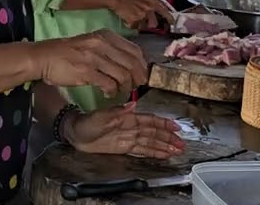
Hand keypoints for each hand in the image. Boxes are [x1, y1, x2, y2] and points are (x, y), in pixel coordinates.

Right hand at [31, 29, 148, 97]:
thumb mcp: (91, 43)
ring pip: (123, 75)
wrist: (43, 57)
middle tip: (135, 87)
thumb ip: (110, 50)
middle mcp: (102, 44)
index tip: (140, 75)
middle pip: (132, 63)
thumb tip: (131, 63)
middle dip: (137, 78)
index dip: (142, 65)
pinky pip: (109, 84)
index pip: (135, 50)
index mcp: (105, 36)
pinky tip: (108, 94)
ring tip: (121, 91)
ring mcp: (94, 57)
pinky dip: (112, 91)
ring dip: (125, 87)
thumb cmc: (67, 52)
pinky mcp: (86, 71)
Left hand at [67, 102, 185, 158]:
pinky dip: (154, 152)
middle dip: (168, 138)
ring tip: (178, 150)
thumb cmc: (87, 122)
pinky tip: (163, 155)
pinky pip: (143, 150)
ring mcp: (130, 138)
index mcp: (128, 118)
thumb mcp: (101, 116)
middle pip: (154, 133)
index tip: (176, 127)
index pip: (150, 121)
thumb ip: (118, 112)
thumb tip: (134, 104)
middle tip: (182, 144)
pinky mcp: (125, 148)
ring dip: (164, 146)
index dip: (164, 124)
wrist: (76, 134)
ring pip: (151, 142)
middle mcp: (132, 128)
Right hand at [110, 0, 170, 30]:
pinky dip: (131, 24)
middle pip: (154, 23)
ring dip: (139, 24)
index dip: (169, 18)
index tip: (172, 23)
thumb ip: (151, 1)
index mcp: (152, 1)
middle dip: (150, 25)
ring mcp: (141, 15)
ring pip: (143, 26)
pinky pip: (134, 27)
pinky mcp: (134, 20)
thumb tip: (157, 8)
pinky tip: (127, 17)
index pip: (164, 11)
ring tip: (133, 17)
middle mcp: (148, 8)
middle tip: (144, 22)